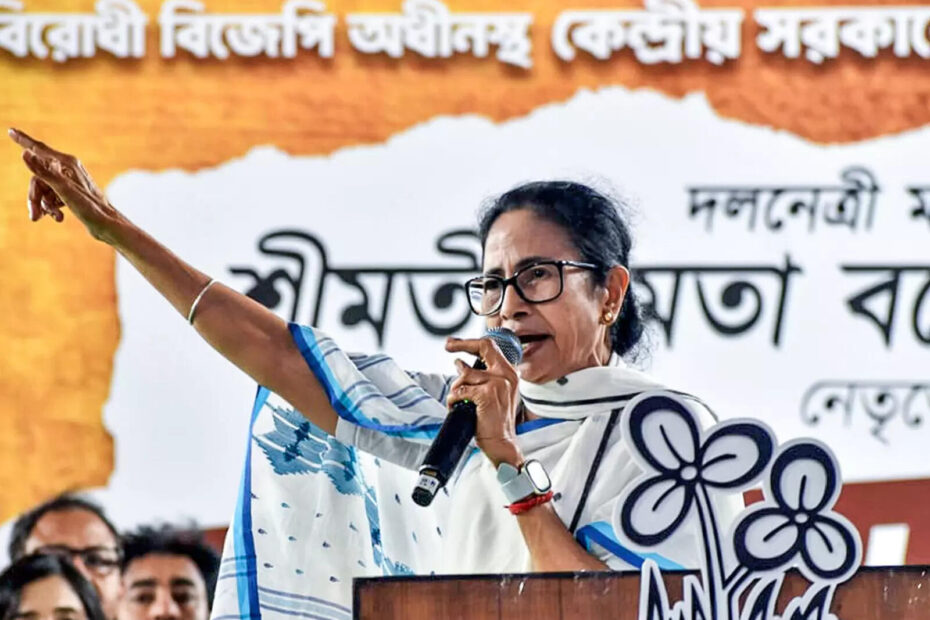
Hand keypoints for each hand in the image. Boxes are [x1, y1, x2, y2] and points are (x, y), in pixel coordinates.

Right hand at [8, 128, 124, 242]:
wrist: (108, 224)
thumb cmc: (88, 206)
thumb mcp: (62, 189)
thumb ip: (43, 171)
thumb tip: (25, 153)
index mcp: (67, 163)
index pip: (39, 149)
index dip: (23, 140)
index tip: (10, 131)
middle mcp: (69, 169)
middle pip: (38, 177)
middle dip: (35, 197)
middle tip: (34, 216)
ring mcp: (70, 181)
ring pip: (44, 189)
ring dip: (44, 205)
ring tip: (54, 217)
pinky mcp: (72, 193)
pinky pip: (53, 196)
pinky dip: (52, 207)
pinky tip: (59, 218)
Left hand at [445, 336, 522, 467]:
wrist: (502, 442)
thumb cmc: (495, 421)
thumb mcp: (493, 393)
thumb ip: (482, 377)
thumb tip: (459, 364)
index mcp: (509, 373)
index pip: (491, 347)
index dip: (471, 342)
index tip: (455, 343)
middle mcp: (506, 374)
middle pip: (482, 347)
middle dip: (461, 344)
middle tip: (448, 345)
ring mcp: (497, 383)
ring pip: (465, 375)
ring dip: (455, 388)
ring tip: (458, 400)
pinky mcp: (486, 395)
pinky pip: (460, 391)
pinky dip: (453, 400)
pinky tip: (456, 407)